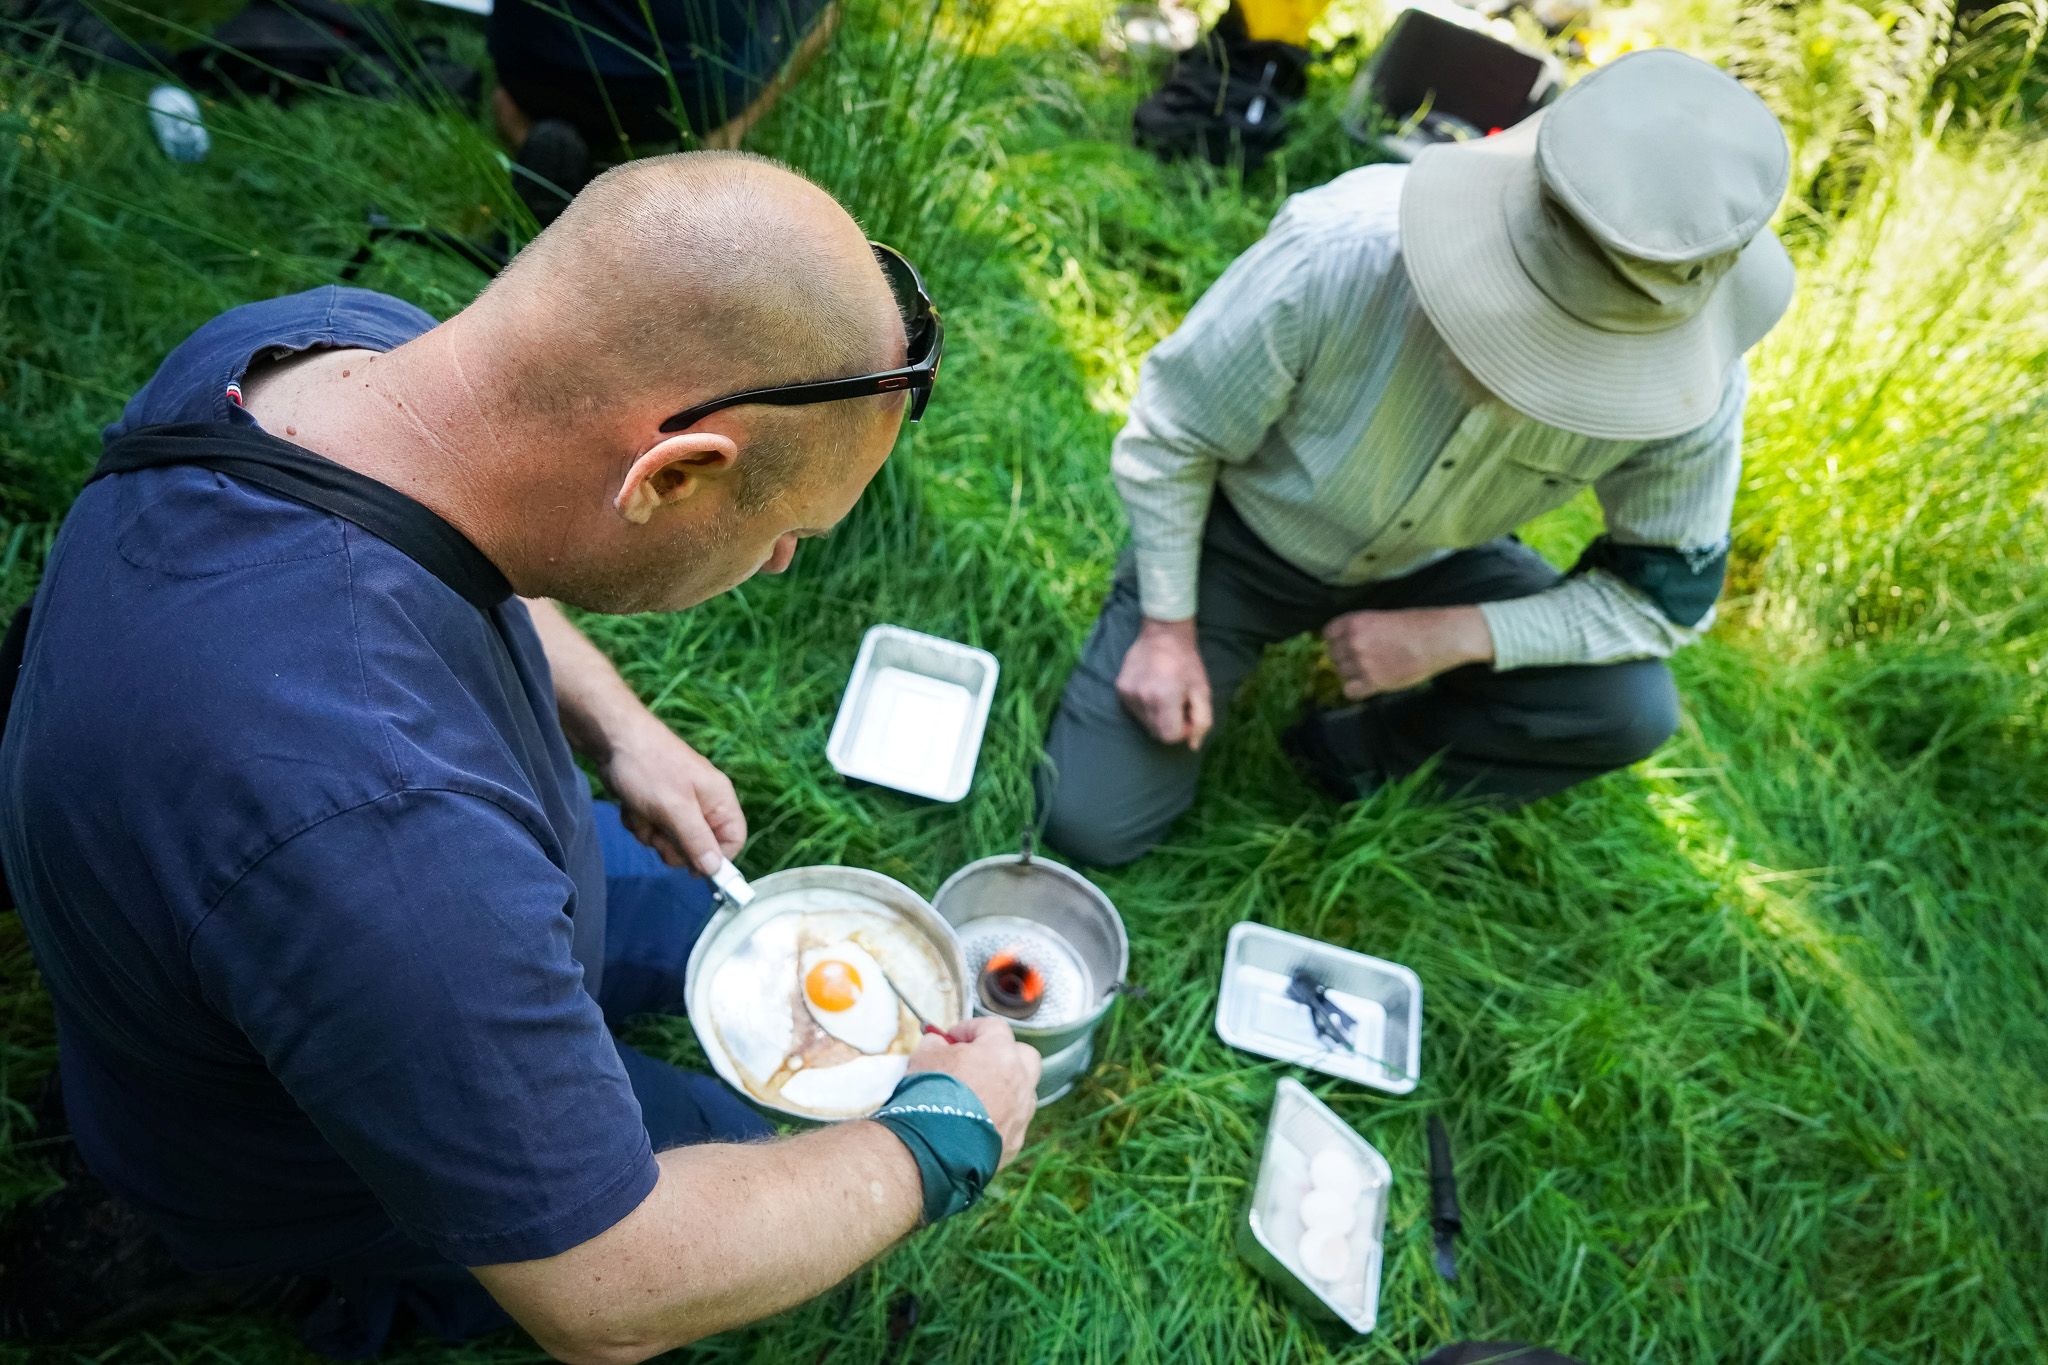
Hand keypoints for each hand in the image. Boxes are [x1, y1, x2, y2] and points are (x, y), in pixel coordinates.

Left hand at [597, 716, 746, 874]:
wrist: (611, 736)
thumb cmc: (648, 767)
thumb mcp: (675, 809)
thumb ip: (697, 841)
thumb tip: (715, 869)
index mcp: (719, 798)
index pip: (733, 839)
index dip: (716, 859)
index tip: (692, 869)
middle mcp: (703, 802)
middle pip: (699, 845)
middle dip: (673, 845)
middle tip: (658, 834)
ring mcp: (679, 802)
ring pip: (671, 839)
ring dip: (652, 833)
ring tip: (642, 811)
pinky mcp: (656, 802)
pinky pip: (653, 828)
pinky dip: (639, 822)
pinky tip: (631, 806)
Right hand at [904, 1017, 1040, 1167]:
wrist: (935, 1146)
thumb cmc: (932, 1096)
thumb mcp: (924, 1057)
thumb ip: (935, 1044)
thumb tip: (938, 1043)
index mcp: (1000, 1053)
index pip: (993, 1027)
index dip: (971, 1029)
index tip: (952, 1038)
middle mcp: (1019, 1080)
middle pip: (1024, 1056)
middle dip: (1004, 1055)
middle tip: (978, 1062)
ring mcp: (1021, 1113)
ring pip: (1022, 1092)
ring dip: (1005, 1090)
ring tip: (976, 1097)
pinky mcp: (1015, 1141)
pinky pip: (1013, 1123)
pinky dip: (999, 1120)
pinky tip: (974, 1125)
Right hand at [1115, 617, 1213, 749]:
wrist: (1162, 633)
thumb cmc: (1186, 661)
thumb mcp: (1203, 689)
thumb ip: (1202, 720)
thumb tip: (1193, 746)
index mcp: (1164, 697)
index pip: (1170, 736)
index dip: (1183, 730)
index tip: (1188, 713)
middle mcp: (1142, 698)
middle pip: (1157, 732)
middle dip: (1171, 724)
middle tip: (1179, 703)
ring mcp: (1128, 694)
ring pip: (1145, 723)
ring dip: (1158, 716)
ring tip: (1166, 694)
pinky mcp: (1120, 689)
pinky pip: (1135, 711)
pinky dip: (1147, 707)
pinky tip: (1153, 689)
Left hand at [1321, 606, 1494, 699]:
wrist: (1439, 638)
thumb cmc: (1418, 623)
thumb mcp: (1384, 617)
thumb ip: (1365, 629)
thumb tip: (1352, 640)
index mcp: (1356, 622)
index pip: (1329, 634)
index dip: (1337, 640)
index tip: (1345, 644)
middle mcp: (1354, 642)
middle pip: (1334, 655)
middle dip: (1344, 657)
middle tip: (1361, 660)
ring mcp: (1362, 663)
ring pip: (1341, 673)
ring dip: (1351, 673)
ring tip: (1368, 671)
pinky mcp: (1374, 681)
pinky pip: (1350, 691)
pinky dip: (1356, 689)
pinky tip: (1367, 685)